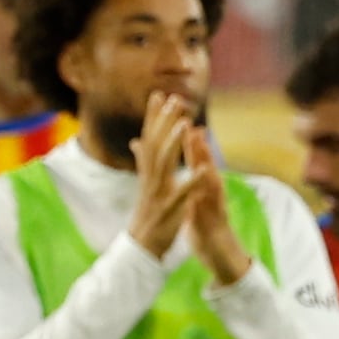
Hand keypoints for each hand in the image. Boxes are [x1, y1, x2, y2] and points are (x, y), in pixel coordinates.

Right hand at [122, 93, 203, 257]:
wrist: (143, 244)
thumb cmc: (148, 213)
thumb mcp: (146, 183)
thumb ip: (144, 160)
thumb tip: (136, 140)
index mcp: (149, 171)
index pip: (150, 138)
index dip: (154, 116)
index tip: (159, 94)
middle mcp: (151, 177)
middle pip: (156, 144)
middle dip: (164, 120)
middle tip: (174, 98)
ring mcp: (158, 192)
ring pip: (164, 163)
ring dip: (174, 142)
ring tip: (185, 124)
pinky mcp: (169, 208)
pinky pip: (182, 194)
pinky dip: (191, 182)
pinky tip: (202, 170)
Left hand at [183, 127, 252, 284]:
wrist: (220, 255)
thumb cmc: (205, 229)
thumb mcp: (192, 204)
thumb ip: (188, 186)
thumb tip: (182, 173)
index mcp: (201, 188)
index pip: (193, 162)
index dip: (184, 142)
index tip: (176, 122)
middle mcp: (210, 192)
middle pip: (203, 164)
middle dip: (195, 143)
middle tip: (188, 121)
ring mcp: (215, 203)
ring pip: (210, 176)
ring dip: (205, 158)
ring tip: (198, 141)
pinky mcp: (217, 217)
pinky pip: (214, 201)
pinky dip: (210, 188)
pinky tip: (206, 176)